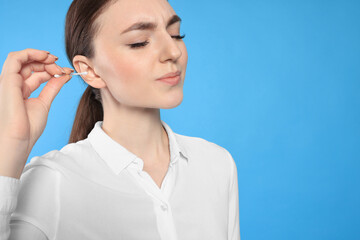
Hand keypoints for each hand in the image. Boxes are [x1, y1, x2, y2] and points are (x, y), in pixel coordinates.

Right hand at [0, 48, 72, 175]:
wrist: (19, 139)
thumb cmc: (28, 128)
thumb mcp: (45, 102)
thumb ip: (52, 87)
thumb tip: (64, 75)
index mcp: (22, 91)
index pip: (37, 73)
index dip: (52, 69)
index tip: (67, 72)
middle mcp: (14, 85)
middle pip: (31, 65)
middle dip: (49, 63)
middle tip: (63, 69)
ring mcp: (9, 82)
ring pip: (23, 59)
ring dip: (42, 57)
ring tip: (56, 63)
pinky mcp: (7, 80)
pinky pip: (15, 58)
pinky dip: (31, 53)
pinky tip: (46, 57)